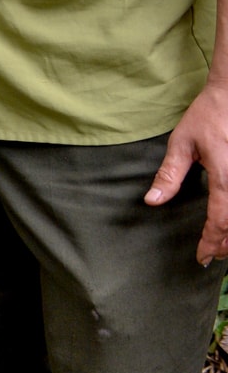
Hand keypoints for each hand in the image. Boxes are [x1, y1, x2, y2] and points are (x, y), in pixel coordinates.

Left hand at [145, 80, 227, 263]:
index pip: (221, 218)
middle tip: (212, 255)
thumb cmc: (208, 116)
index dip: (212, 241)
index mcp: (226, 174)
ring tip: (224, 247)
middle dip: (227, 244)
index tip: (202, 256)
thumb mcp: (182, 143)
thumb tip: (152, 201)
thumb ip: (169, 175)